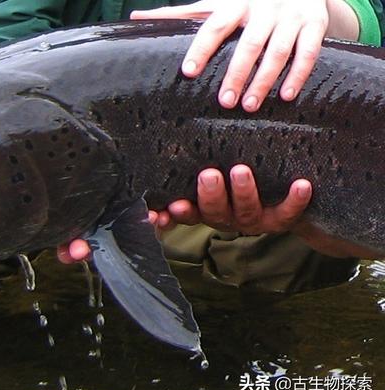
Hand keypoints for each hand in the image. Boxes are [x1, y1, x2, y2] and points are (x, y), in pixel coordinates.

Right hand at [57, 165, 312, 262]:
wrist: (286, 196)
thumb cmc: (233, 163)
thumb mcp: (202, 156)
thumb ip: (179, 146)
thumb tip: (147, 113)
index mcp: (198, 204)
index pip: (175, 215)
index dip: (164, 219)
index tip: (154, 215)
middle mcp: (221, 215)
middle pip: (209, 214)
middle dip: (207, 198)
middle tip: (207, 175)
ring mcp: (249, 219)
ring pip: (242, 214)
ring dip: (242, 193)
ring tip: (240, 171)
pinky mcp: (278, 219)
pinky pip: (285, 215)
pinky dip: (292, 201)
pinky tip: (301, 184)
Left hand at [130, 0, 358, 110]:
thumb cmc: (245, 1)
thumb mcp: (216, 2)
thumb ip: (180, 13)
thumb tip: (136, 18)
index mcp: (235, 2)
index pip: (214, 25)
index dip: (201, 48)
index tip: (189, 72)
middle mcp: (263, 7)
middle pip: (248, 43)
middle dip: (236, 73)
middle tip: (224, 102)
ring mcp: (291, 15)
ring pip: (277, 50)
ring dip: (264, 79)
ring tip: (248, 106)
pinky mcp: (315, 23)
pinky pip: (308, 52)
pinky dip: (298, 74)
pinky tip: (286, 96)